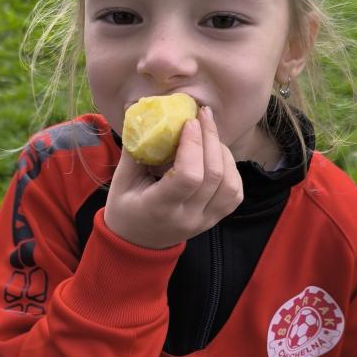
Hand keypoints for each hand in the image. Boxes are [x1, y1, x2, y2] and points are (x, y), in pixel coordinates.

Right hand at [104, 106, 243, 248]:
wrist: (136, 244)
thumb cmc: (124, 209)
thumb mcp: (121, 181)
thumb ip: (135, 149)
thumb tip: (144, 112)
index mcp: (159, 208)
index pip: (188, 177)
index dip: (193, 145)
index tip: (189, 122)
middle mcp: (187, 217)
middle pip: (214, 175)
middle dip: (211, 138)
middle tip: (203, 115)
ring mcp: (205, 221)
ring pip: (230, 184)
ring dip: (223, 153)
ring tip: (210, 135)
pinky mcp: (215, 220)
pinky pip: (235, 193)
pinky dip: (231, 169)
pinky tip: (217, 155)